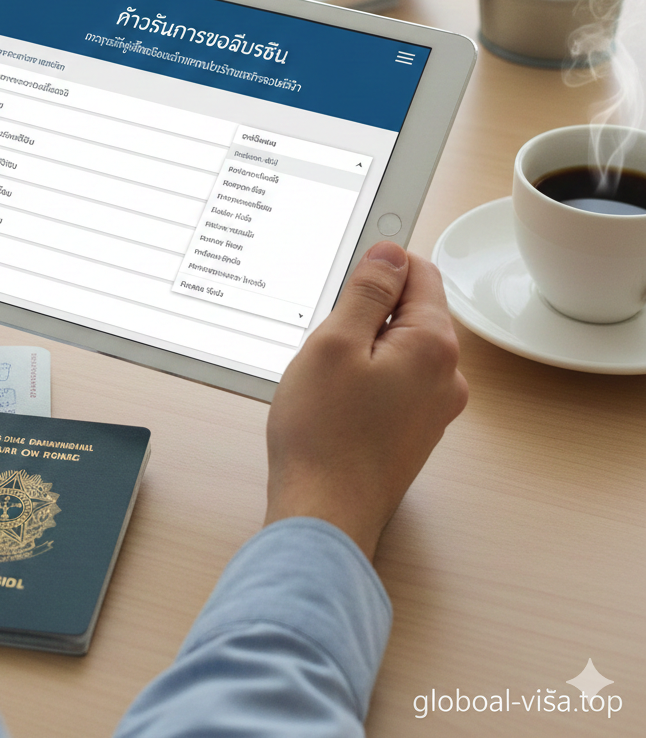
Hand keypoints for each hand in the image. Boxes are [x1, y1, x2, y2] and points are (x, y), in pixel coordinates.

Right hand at [264, 241, 467, 559]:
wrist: (324, 516)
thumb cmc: (323, 435)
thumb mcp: (334, 343)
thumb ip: (368, 291)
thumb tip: (390, 253)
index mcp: (433, 345)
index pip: (419, 272)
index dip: (378, 266)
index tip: (344, 280)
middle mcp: (446, 376)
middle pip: (409, 311)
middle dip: (363, 314)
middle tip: (325, 343)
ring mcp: (434, 407)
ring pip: (397, 348)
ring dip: (360, 349)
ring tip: (326, 380)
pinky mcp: (415, 431)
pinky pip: (393, 381)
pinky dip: (363, 380)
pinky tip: (333, 404)